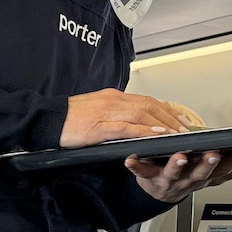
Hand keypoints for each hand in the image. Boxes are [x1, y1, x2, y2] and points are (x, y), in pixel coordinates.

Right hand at [60, 89, 192, 147]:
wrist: (46, 120)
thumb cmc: (69, 119)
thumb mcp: (96, 112)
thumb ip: (115, 115)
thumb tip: (134, 123)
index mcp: (113, 97)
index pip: (147, 100)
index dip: (167, 109)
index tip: (180, 119)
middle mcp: (113, 101)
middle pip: (149, 105)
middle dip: (171, 117)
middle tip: (186, 128)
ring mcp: (106, 112)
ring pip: (142, 113)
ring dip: (162, 123)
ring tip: (177, 133)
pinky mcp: (99, 127)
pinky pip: (126, 127)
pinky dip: (144, 130)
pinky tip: (155, 134)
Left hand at [124, 151, 231, 203]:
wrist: (159, 193)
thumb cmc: (187, 179)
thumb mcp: (216, 176)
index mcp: (205, 176)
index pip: (223, 171)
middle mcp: (189, 179)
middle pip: (201, 173)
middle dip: (209, 164)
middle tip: (214, 154)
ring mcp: (169, 179)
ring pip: (174, 173)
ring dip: (177, 165)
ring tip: (179, 156)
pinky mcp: (148, 177)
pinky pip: (141, 172)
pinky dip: (136, 166)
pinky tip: (131, 159)